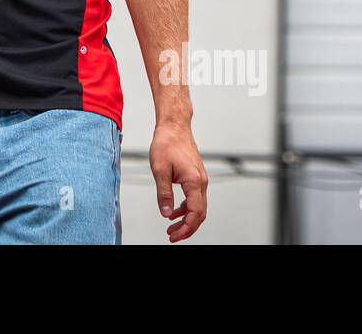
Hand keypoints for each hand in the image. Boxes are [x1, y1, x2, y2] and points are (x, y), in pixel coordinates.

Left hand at [149, 121, 207, 241]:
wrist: (174, 126)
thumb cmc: (167, 143)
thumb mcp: (159, 170)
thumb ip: (163, 194)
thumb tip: (166, 213)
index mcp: (194, 181)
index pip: (195, 212)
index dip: (185, 228)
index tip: (174, 236)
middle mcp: (201, 181)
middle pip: (199, 213)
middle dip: (187, 228)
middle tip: (172, 236)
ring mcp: (200, 179)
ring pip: (198, 207)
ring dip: (186, 219)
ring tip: (171, 228)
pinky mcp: (196, 176)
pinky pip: (194, 198)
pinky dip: (186, 208)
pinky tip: (174, 212)